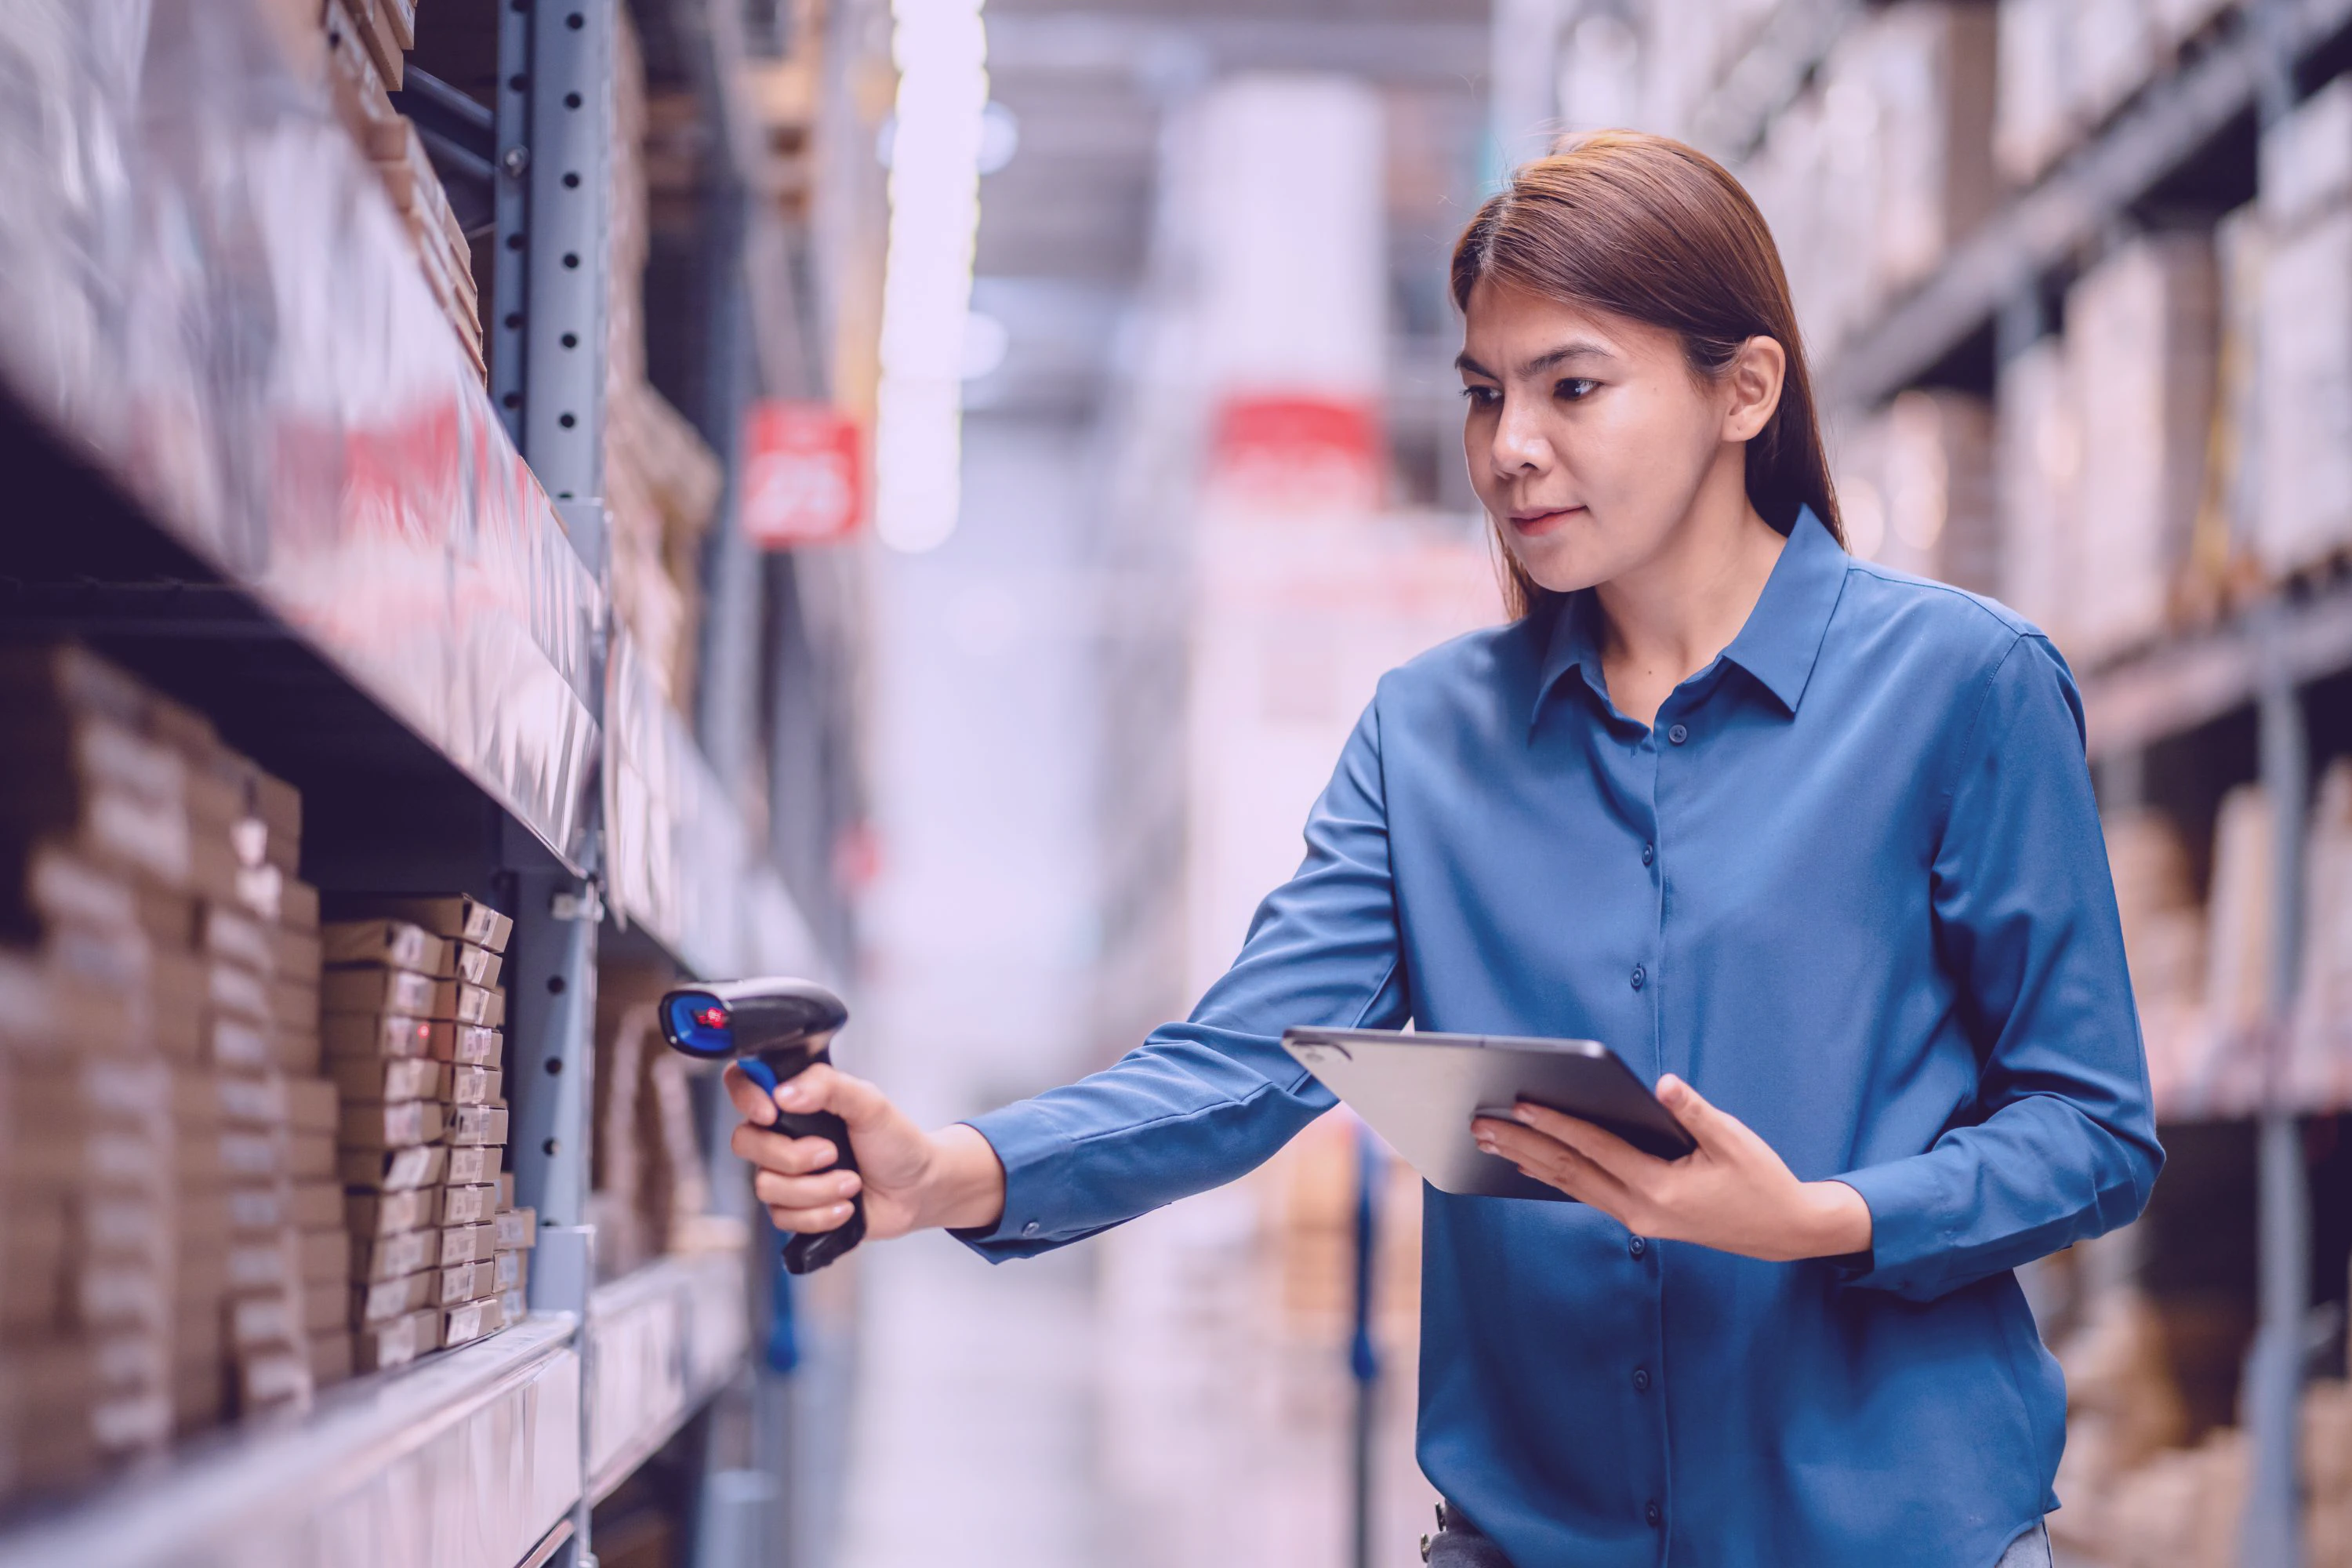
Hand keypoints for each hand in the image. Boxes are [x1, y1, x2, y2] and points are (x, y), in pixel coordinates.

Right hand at [724, 1063, 1006, 1239]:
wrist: (918, 1190)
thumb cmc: (896, 1142)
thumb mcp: (870, 1103)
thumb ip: (829, 1087)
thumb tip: (784, 1093)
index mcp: (797, 1102)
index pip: (744, 1085)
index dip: (746, 1097)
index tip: (771, 1112)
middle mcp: (784, 1136)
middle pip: (747, 1143)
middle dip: (793, 1156)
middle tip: (832, 1153)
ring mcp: (787, 1175)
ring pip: (767, 1187)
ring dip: (816, 1190)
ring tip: (851, 1184)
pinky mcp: (795, 1210)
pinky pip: (783, 1218)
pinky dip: (820, 1215)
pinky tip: (846, 1207)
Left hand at [1470, 1074, 1871, 1262]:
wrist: (1783, 1231)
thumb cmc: (1761, 1180)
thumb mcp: (1735, 1140)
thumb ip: (1695, 1112)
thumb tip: (1665, 1084)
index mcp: (1661, 1189)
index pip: (1595, 1149)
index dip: (1556, 1123)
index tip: (1520, 1103)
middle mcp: (1641, 1210)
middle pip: (1569, 1171)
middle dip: (1523, 1144)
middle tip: (1481, 1125)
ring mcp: (1638, 1220)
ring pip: (1571, 1186)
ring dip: (1530, 1161)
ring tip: (1492, 1142)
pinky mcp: (1640, 1221)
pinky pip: (1587, 1195)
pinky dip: (1555, 1176)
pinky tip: (1532, 1163)